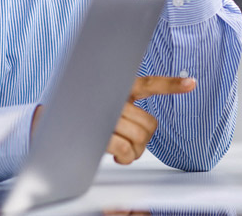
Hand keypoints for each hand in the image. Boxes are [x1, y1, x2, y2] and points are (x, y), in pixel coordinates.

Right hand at [31, 76, 194, 164]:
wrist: (49, 122)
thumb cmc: (83, 114)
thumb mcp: (106, 105)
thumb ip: (127, 110)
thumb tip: (145, 129)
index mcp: (119, 87)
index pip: (149, 84)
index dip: (172, 84)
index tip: (192, 83)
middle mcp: (114, 96)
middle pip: (148, 124)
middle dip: (142, 138)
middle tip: (130, 141)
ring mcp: (106, 114)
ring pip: (139, 138)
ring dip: (133, 150)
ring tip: (121, 149)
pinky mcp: (99, 133)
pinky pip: (125, 149)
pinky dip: (125, 157)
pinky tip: (117, 155)